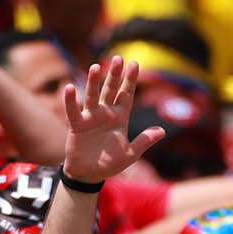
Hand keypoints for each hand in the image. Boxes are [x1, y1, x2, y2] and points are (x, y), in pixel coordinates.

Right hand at [60, 57, 163, 184]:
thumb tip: (162, 131)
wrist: (90, 175)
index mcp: (120, 118)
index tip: (135, 64)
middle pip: (111, 90)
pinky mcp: (77, 125)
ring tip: (95, 67)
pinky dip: (71, 100)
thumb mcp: (131, 154)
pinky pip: (73, 110)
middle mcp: (106, 113)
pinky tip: (70, 87)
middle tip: (118, 58)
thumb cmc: (110, 163)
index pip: (127, 95)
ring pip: (93, 96)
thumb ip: (144, 141)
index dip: (130, 80)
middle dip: (114, 75)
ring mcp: (91, 117)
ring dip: (93, 82)